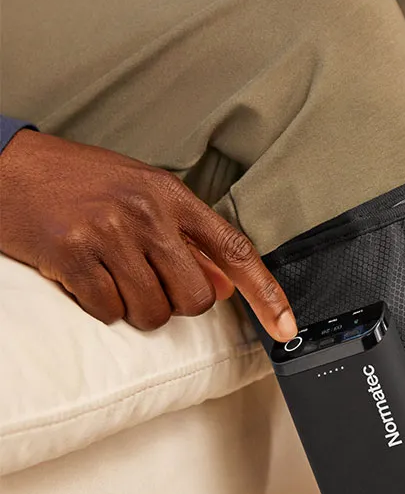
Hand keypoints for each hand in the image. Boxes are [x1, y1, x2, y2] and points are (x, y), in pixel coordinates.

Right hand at [0, 130, 296, 340]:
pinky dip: (101, 306)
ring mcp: (109, 234)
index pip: (235, 250)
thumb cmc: (77, 180)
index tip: (286, 326)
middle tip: (147, 280)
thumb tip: (224, 287)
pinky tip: (86, 277)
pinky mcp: (73, 257)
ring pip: (152, 311)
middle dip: (176, 303)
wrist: (5, 166)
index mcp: (170, 194)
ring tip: (112, 274)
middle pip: (194, 297)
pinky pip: (109, 311)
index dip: (267, 293)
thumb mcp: (140, 193)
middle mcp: (146, 213)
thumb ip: (186, 238)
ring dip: (135, 308)